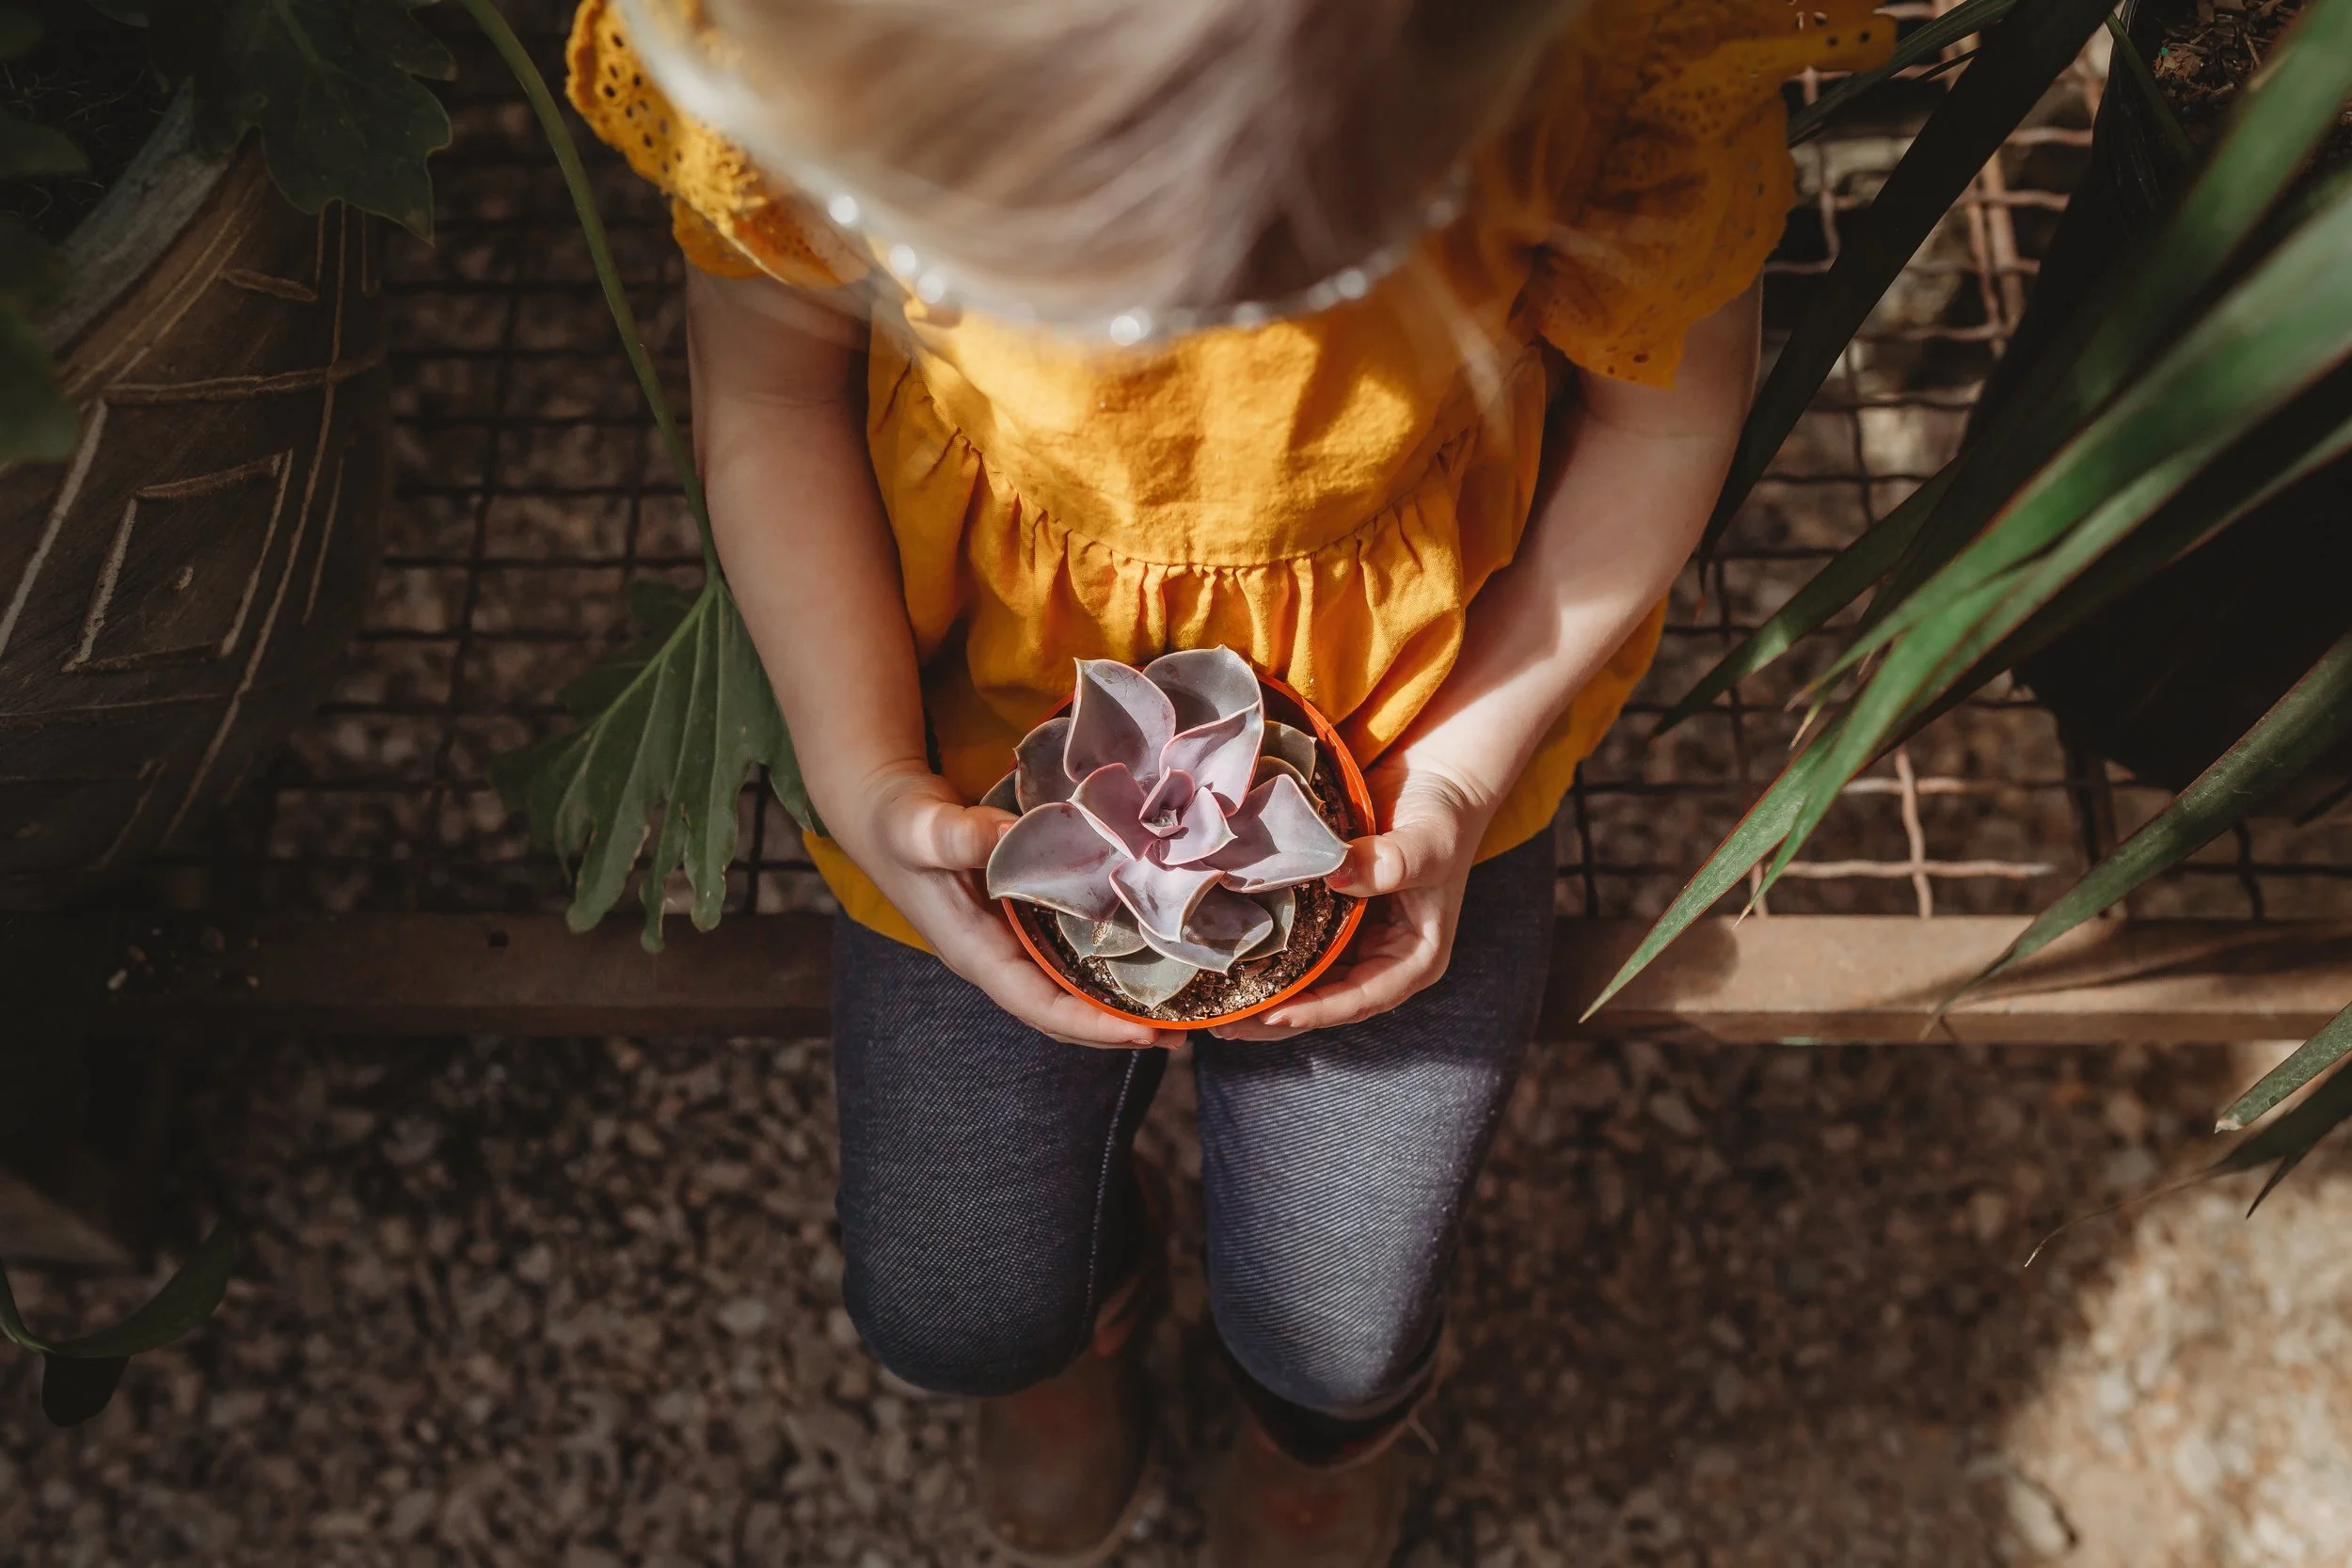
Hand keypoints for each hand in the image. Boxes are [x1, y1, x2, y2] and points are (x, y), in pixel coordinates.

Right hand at [827, 763, 1178, 1049]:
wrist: (886, 813)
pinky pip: (1070, 956)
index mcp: (976, 954)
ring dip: (1119, 1005)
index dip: (1091, 1026)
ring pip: (1070, 990)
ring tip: (1179, 1009)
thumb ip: (960, 836)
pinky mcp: (1023, 922)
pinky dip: (1107, 966)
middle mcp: (998, 959)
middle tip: (1182, 1034)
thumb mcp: (922, 830)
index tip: (1144, 1034)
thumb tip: (1009, 836)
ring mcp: (1011, 944)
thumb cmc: (898, 825)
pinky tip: (1149, 956)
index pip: (1039, 1007)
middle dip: (1118, 1030)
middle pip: (1063, 1014)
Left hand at [1211, 760, 1494, 1041]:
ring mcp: (1355, 940)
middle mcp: (1384, 958)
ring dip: (1263, 995)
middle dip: (1277, 1017)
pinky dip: (1264, 957)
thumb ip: (1393, 861)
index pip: (1363, 997)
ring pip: (1306, 982)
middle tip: (1224, 1025)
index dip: (1318, 1010)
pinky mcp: (1332, 917)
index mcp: (1415, 957)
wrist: (1434, 779)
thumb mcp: (1428, 841)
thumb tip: (1337, 874)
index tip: (1274, 1015)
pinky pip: (1296, 945)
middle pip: (1326, 1001)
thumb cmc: (1442, 814)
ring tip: (1213, 1008)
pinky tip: (1226, 961)